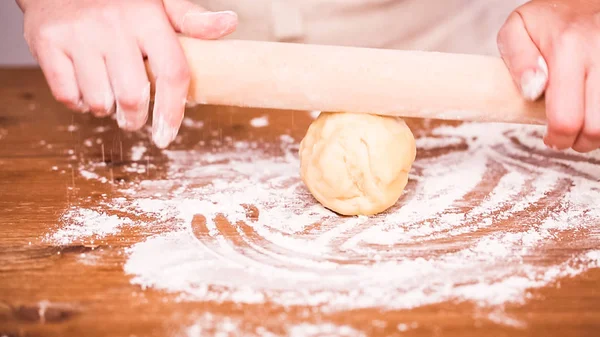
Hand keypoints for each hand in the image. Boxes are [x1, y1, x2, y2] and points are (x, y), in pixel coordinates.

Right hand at [17, 0, 236, 147]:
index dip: (173, 111)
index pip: (172, 74)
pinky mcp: (48, 44)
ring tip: (108, 91)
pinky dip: (79, 103)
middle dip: (135, 119)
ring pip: (100, 102)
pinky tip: (85, 86)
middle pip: (134, 98)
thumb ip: (191, 18)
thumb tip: (229, 24)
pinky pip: (68, 96)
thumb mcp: (158, 1)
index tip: (167, 134)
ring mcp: (78, 36)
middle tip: (134, 117)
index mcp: (147, 18)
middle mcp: (113, 26)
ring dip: (106, 109)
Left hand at [497, 0, 599, 152]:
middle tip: (566, 135)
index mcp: (568, 48)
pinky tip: (593, 110)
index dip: (557, 137)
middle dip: (579, 141)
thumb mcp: (517, 28)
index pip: (566, 118)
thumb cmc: (549, 18)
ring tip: (581, 124)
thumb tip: (532, 92)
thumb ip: (518, 61)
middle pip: (596, 127)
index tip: (550, 137)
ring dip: (597, 133)